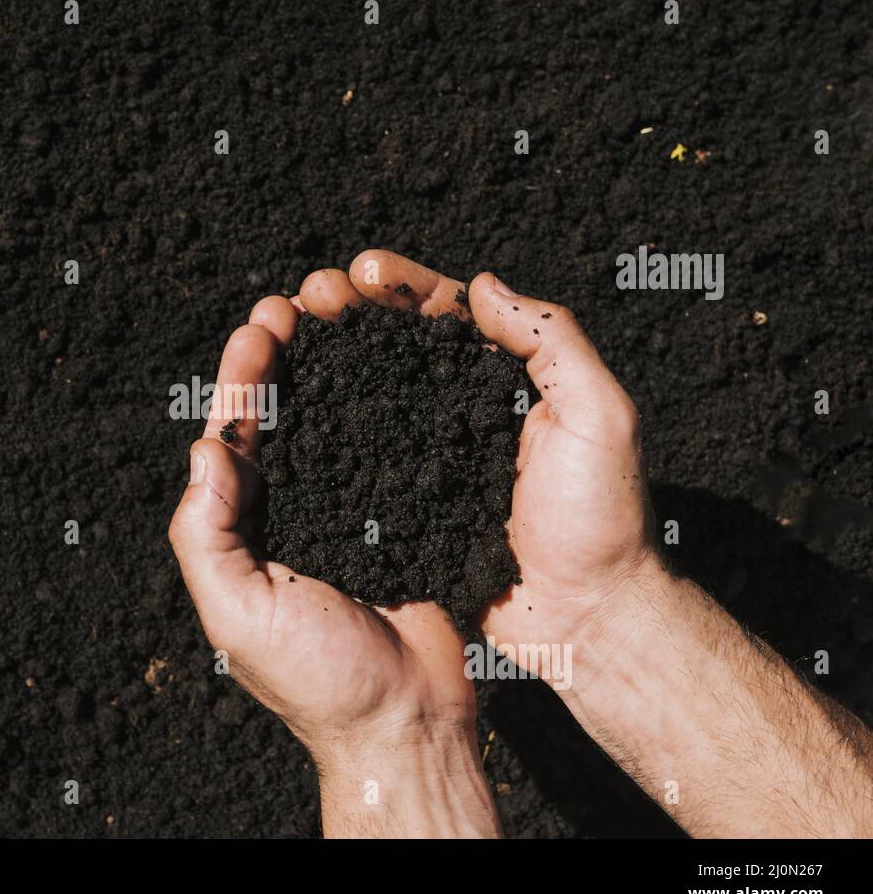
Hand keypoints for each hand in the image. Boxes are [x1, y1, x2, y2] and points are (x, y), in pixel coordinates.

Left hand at [168, 295, 498, 836]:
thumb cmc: (319, 678)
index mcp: (247, 532)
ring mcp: (348, 512)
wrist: (409, 720)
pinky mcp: (400, 517)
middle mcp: (293, 513)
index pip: (234, 441)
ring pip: (333, 423)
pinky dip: (383, 405)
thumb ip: (207, 535)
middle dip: (280, 359)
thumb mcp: (239, 611)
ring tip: (333, 315)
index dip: (241, 381)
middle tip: (290, 304)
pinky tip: (389, 364)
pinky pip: (389, 449)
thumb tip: (204, 450)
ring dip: (328, 369)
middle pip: (280, 419)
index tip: (258, 327)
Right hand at [299, 250, 659, 661]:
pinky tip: (292, 405)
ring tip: (289, 332)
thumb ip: (552, 342)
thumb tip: (481, 285)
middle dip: (351, 313)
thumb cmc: (603, 520)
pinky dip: (326, 427)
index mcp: (508, 383)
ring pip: (370, 394)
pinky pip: (361, 458)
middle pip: (397, 346)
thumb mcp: (599, 416)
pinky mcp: (408, 506)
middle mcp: (462, 414)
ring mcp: (431, 460)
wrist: (585, 620)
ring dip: (328, 359)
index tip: (361, 272)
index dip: (404, 287)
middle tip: (311, 294)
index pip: (450, 316)